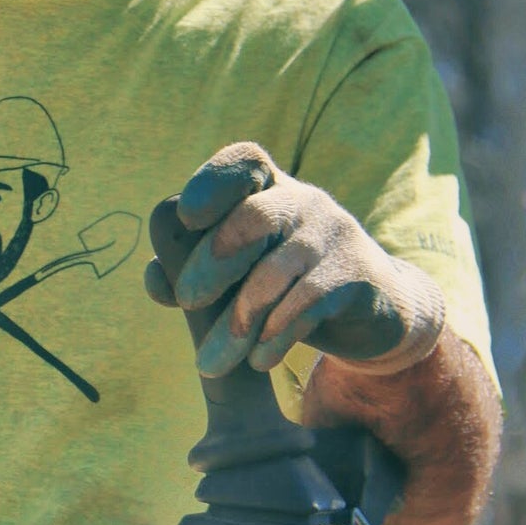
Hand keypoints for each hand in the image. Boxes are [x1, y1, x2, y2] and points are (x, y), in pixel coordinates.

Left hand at [144, 142, 445, 380]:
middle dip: (214, 259)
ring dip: (239, 317)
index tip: (186, 215)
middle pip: (255, 217)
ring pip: (278, 270)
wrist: (372, 308)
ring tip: (210, 361)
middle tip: (187, 301)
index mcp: (268, 188)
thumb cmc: (285, 282)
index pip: (243, 162)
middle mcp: (302, 202)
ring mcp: (332, 236)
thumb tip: (152, 277)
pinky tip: (258, 361)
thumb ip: (191, 270)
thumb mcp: (239, 272)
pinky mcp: (355, 275)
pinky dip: (277, 334)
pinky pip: (309, 302)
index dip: (212, 182)